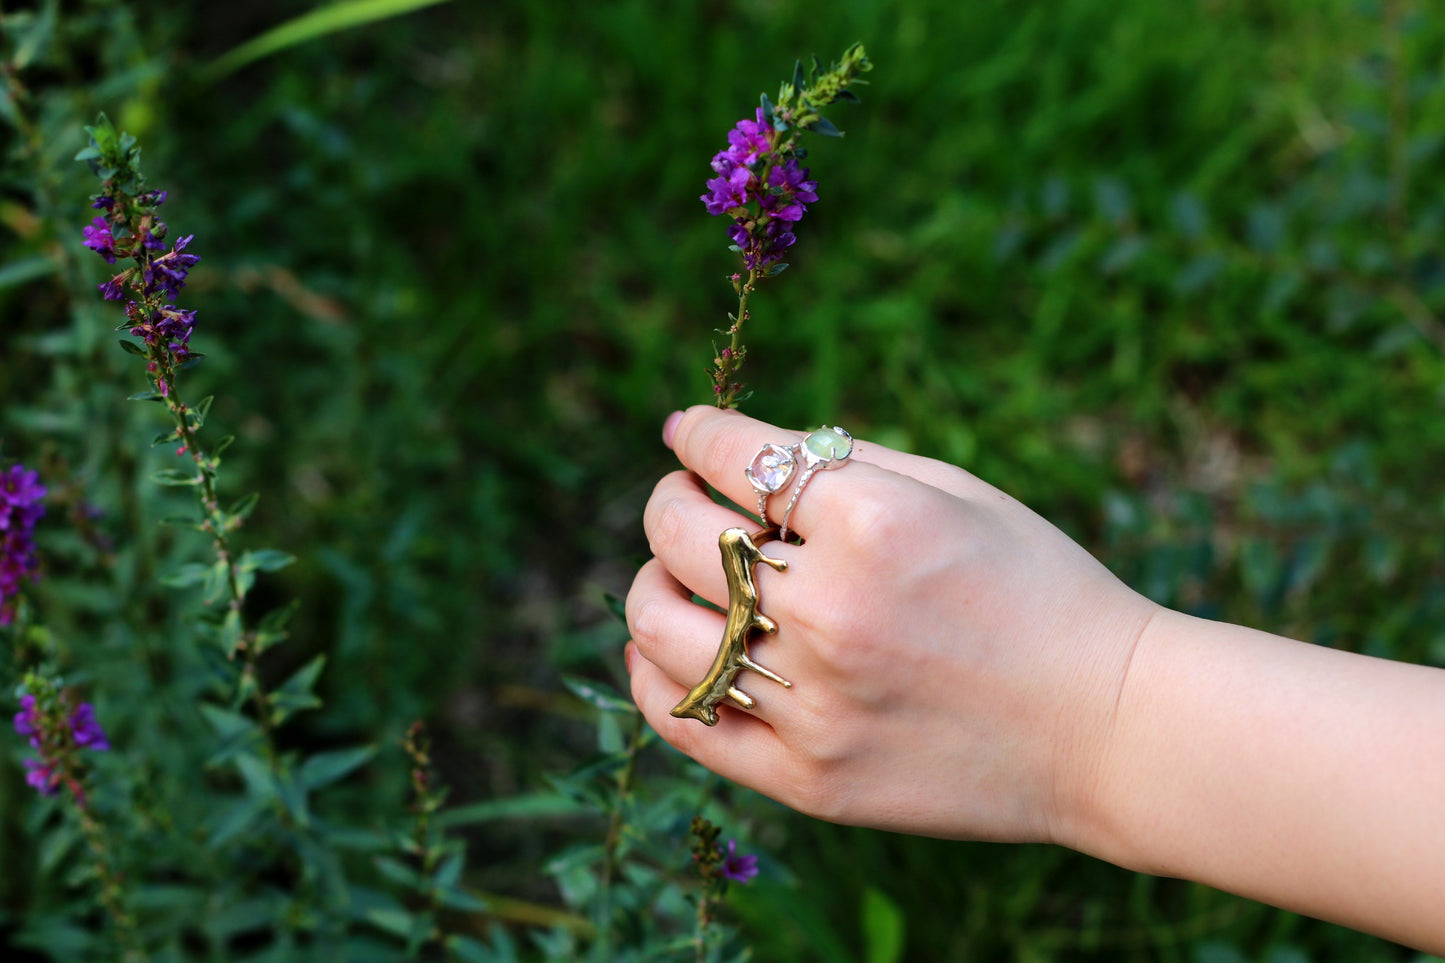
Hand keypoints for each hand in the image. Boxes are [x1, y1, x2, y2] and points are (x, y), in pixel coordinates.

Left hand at [625, 405, 1159, 844]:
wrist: (1112, 729)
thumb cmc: (1040, 592)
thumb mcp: (957, 494)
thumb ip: (841, 463)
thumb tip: (724, 439)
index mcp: (875, 523)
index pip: (735, 456)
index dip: (699, 436)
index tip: (690, 434)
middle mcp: (831, 611)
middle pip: (678, 532)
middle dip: (672, 499)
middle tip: (687, 500)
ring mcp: (813, 703)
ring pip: (657, 623)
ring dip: (655, 582)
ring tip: (686, 577)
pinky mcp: (807, 778)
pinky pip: (682, 721)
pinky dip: (655, 675)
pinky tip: (677, 649)